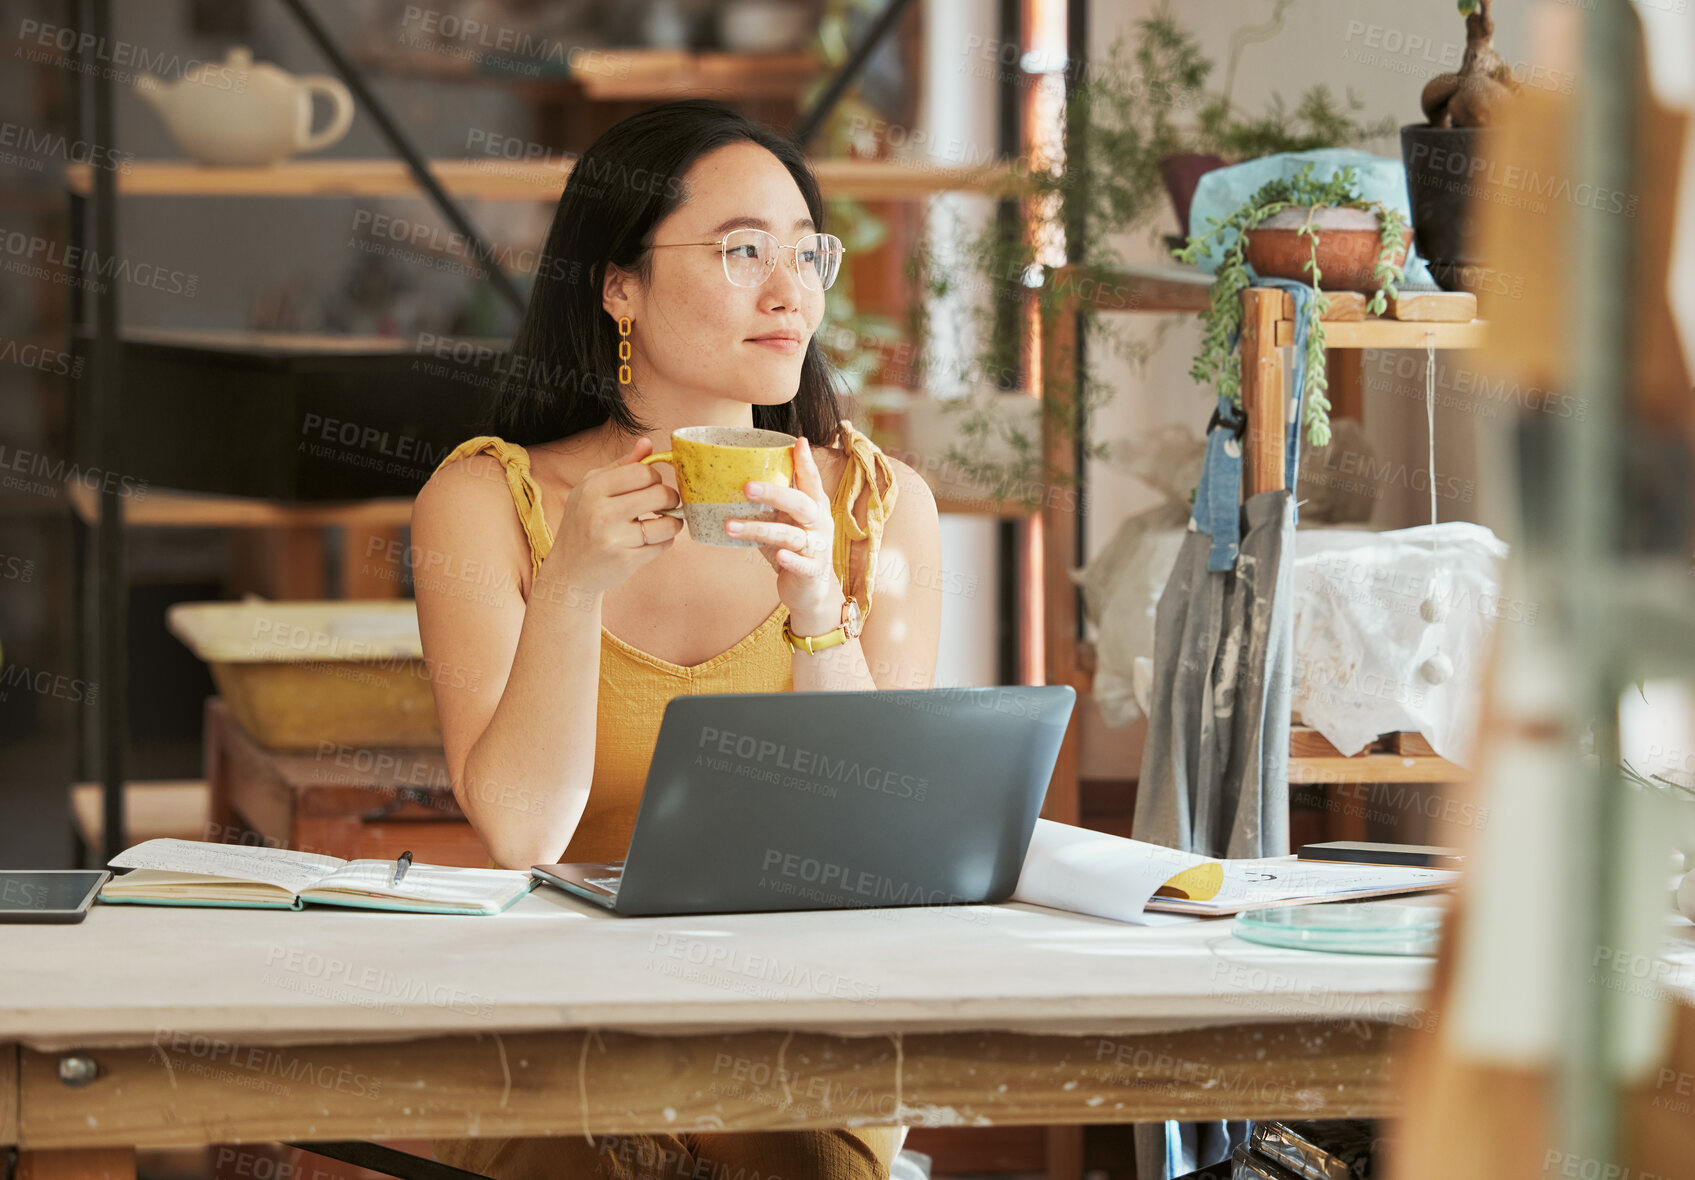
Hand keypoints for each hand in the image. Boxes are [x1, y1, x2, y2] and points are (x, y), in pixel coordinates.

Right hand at [538, 436, 681, 598]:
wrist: (568, 570)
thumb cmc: (583, 523)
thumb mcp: (592, 488)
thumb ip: (621, 466)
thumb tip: (647, 444)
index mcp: (593, 489)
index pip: (643, 472)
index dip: (655, 477)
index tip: (652, 485)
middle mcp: (601, 513)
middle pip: (659, 494)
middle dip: (670, 498)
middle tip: (665, 503)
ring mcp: (614, 539)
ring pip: (667, 523)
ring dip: (673, 522)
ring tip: (663, 522)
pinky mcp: (626, 560)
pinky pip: (664, 545)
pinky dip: (665, 541)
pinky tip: (653, 539)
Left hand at [727, 434, 843, 631]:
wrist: (809, 591)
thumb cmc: (792, 550)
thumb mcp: (785, 522)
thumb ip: (773, 502)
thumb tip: (739, 474)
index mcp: (814, 507)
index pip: (811, 481)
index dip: (806, 463)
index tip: (797, 443)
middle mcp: (819, 524)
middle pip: (801, 504)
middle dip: (775, 494)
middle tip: (746, 487)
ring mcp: (818, 549)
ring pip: (791, 536)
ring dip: (760, 530)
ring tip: (730, 526)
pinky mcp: (812, 572)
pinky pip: (803, 565)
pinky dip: (791, 560)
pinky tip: (777, 556)